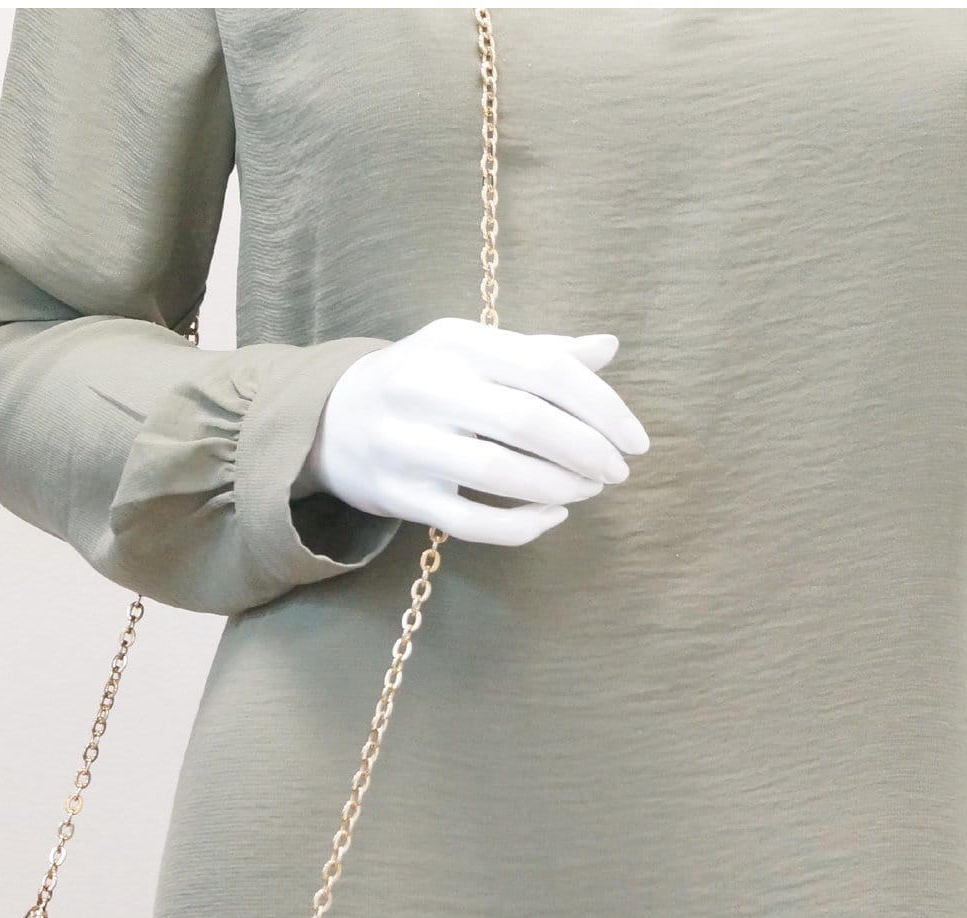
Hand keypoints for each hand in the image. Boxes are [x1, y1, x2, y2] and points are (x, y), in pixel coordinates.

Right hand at [307, 315, 650, 545]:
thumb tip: (609, 347)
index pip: (547, 369)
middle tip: (617, 472)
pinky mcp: (398, 496)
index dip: (602, 407)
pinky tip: (552, 516)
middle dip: (587, 452)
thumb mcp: (471, 351)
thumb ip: (539, 352)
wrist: (330, 419)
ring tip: (590, 490)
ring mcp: (407, 445)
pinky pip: (472, 522)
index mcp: (454, 342)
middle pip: (527, 422)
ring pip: (500, 475)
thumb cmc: (424, 381)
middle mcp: (426, 387)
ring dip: (560, 487)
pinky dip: (522, 525)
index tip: (636, 440)